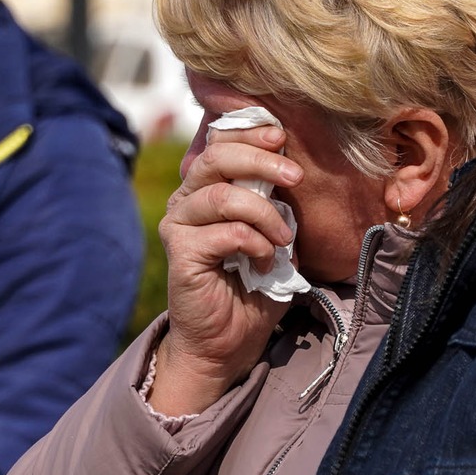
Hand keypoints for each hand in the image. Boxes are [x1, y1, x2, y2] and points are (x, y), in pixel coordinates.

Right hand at [149, 126, 300, 416]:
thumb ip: (278, 202)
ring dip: (264, 213)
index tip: (282, 137)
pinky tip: (266, 262)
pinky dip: (255, 243)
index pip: (220, 142)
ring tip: (283, 238)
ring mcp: (180, 224)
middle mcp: (188, 200)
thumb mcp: (276, 236)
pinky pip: (225, 232)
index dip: (249, 132)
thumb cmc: (255, 288)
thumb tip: (294, 168)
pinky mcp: (180, 251)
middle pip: (217, 156)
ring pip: (221, 194)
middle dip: (260, 160)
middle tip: (295, 176)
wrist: (229, 342)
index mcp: (209, 188)